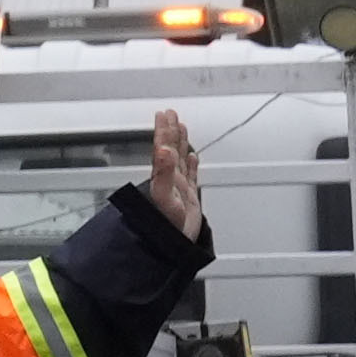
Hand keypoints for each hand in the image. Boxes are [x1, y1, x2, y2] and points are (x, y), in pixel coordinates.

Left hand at [136, 110, 208, 248]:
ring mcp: (179, 186)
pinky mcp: (188, 196)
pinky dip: (192, 164)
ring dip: (181, 143)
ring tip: (182, 128)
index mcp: (163, 175)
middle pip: (170, 148)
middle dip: (171, 130)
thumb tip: (162, 149)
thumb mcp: (163, 195)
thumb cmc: (165, 223)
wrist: (172, 243)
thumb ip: (163, 172)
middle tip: (171, 113)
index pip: (163, 146)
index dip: (164, 130)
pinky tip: (193, 157)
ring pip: (180, 159)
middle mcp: (169, 178)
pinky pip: (191, 175)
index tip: (164, 114)